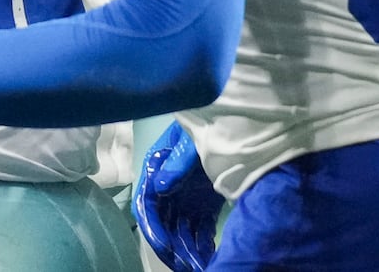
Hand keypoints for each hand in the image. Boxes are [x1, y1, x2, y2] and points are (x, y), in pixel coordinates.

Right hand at [133, 121, 221, 271]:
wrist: (232, 120)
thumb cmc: (207, 125)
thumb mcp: (190, 140)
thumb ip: (177, 161)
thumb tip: (160, 186)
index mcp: (157, 169)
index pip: (146, 204)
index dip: (153, 227)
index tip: (165, 247)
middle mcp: (168, 186)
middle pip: (163, 223)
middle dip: (173, 247)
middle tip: (187, 265)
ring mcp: (186, 196)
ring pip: (181, 230)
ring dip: (188, 249)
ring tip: (200, 265)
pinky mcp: (204, 202)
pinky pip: (199, 228)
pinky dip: (203, 243)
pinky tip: (210, 256)